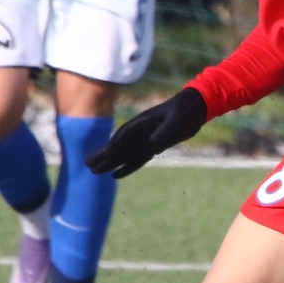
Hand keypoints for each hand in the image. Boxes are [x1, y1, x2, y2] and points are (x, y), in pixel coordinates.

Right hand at [85, 87, 207, 177]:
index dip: (110, 148)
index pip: (122, 138)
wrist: (195, 107)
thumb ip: (165, 131)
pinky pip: (137, 158)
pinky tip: (116, 175)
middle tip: (87, 166)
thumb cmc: (185, 109)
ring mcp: (145, 139)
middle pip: (119, 146)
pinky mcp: (153, 145)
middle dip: (104, 156)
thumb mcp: (176, 119)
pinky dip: (127, 166)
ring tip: (95, 172)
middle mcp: (140, 132)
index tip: (98, 158)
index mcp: (142, 123)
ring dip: (111, 163)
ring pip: (125, 154)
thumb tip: (152, 146)